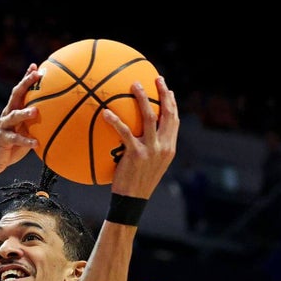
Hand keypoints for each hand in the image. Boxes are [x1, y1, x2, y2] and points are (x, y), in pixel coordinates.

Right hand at [0, 63, 39, 172]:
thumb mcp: (25, 132)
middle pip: (15, 95)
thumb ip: (37, 125)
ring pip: (13, 116)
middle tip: (36, 75)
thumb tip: (59, 120)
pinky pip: (15, 139)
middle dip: (25, 84)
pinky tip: (36, 142)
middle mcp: (7, 115)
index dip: (26, 78)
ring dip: (24, 113)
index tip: (36, 66)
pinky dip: (26, 140)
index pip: (20, 91)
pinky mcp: (1, 139)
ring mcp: (3, 126)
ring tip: (35, 111)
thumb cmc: (12, 145)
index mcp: (13, 110)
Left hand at [106, 75, 178, 198]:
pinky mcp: (136, 154)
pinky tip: (105, 112)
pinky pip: (125, 133)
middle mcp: (164, 146)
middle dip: (163, 94)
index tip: (168, 90)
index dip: (172, 104)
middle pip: (167, 114)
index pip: (175, 121)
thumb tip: (135, 137)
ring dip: (142, 99)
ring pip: (149, 117)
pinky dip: (115, 121)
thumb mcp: (149, 166)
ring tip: (134, 85)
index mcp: (169, 148)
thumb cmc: (136, 184)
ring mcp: (151, 150)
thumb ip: (148, 150)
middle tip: (157, 79)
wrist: (133, 202)